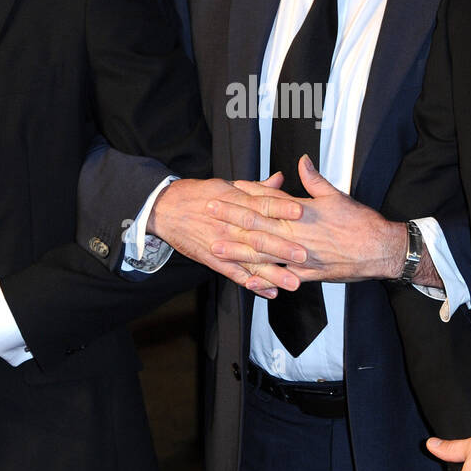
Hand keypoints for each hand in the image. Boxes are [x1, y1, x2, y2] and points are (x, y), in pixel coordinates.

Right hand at [147, 176, 306, 297]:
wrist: (167, 209)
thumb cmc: (200, 195)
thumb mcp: (228, 185)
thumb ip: (257, 187)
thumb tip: (281, 179)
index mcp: (235, 202)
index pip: (262, 204)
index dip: (281, 207)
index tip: (301, 211)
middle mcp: (230, 225)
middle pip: (259, 236)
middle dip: (282, 247)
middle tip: (303, 254)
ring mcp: (222, 244)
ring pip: (250, 260)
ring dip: (272, 273)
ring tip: (292, 282)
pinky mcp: (214, 259)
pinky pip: (235, 274)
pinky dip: (252, 283)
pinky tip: (269, 291)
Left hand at [207, 154, 404, 282]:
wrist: (380, 249)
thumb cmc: (361, 222)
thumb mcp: (337, 195)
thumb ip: (315, 179)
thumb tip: (303, 161)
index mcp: (302, 212)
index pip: (268, 199)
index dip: (247, 193)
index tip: (228, 187)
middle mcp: (297, 233)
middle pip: (258, 223)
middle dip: (232, 217)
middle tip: (210, 210)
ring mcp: (300, 256)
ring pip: (263, 252)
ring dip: (237, 249)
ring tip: (216, 246)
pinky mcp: (307, 274)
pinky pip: (280, 277)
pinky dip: (262, 278)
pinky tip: (244, 278)